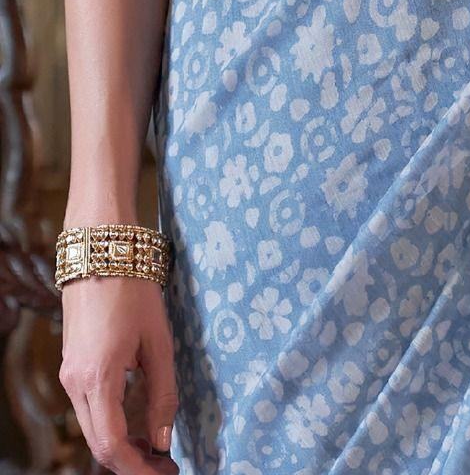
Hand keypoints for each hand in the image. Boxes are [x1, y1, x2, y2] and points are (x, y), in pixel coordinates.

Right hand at [59, 276, 179, 473]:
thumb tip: (163, 439)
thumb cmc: (134, 291)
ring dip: (121, 443)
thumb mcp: (158, 342)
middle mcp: (75, 383)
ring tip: (155, 445)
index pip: (112, 445)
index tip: (164, 472)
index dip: (138, 467)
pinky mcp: (72, 366)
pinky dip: (111, 422)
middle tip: (164, 464)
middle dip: (130, 461)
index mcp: (98, 378)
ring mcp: (69, 375)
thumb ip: (162, 393)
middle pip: (98, 443)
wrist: (101, 252)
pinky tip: (136, 419)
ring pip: (92, 427)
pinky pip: (89, 408)